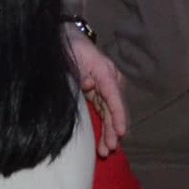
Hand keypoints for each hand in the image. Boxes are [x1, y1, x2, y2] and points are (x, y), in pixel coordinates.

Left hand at [65, 30, 126, 155]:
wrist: (67, 38)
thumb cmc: (69, 48)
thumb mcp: (71, 60)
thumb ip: (79, 74)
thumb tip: (88, 86)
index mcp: (104, 71)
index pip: (113, 96)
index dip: (118, 115)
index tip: (122, 132)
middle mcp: (110, 80)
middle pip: (114, 108)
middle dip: (113, 130)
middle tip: (110, 148)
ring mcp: (106, 86)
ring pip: (110, 113)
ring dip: (109, 132)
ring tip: (106, 150)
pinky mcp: (100, 92)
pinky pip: (105, 111)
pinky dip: (105, 126)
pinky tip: (105, 142)